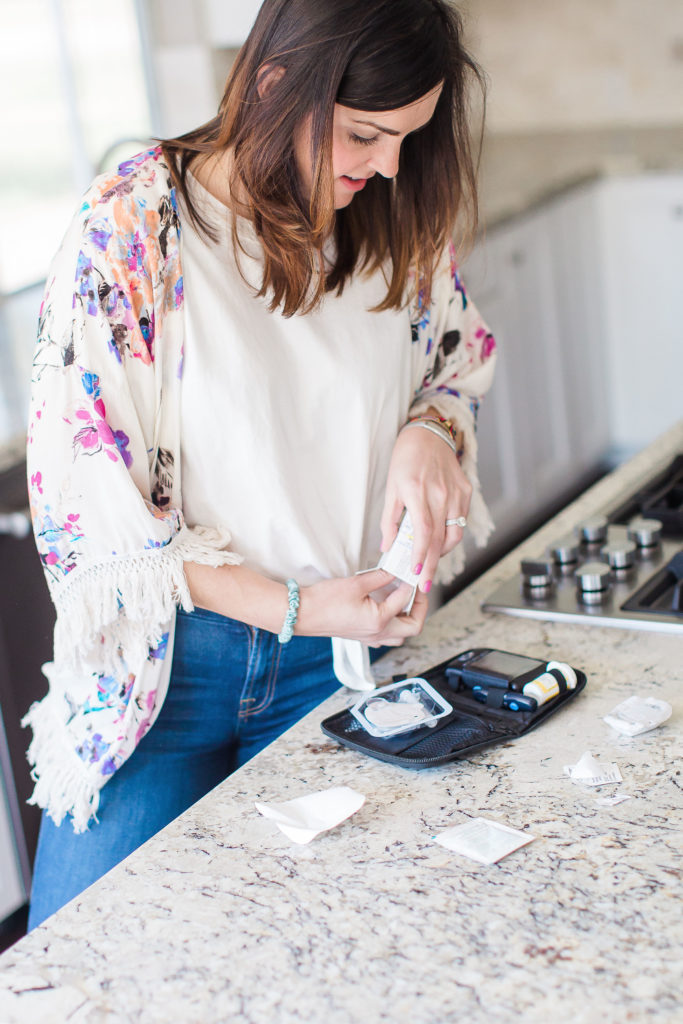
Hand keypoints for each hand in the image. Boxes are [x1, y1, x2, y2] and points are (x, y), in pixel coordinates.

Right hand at [298, 569, 428, 645]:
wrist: (301, 614)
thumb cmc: (324, 601)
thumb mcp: (356, 583)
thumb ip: (379, 576)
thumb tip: (394, 571)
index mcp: (380, 621)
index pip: (405, 600)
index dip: (410, 583)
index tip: (409, 572)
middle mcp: (378, 633)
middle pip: (413, 627)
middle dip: (420, 609)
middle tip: (418, 592)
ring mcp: (370, 638)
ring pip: (400, 634)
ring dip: (407, 618)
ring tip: (404, 600)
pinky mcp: (361, 636)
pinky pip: (386, 634)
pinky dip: (392, 622)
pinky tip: (385, 607)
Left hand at [380, 422, 471, 592]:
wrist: (428, 434)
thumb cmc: (405, 459)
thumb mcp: (391, 488)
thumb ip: (389, 519)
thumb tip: (388, 546)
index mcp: (417, 492)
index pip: (423, 532)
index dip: (421, 556)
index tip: (416, 573)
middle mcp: (440, 494)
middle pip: (439, 539)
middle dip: (432, 565)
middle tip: (425, 584)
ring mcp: (456, 493)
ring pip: (454, 533)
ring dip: (443, 552)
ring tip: (430, 561)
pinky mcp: (466, 491)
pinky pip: (460, 520)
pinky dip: (451, 534)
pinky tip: (440, 538)